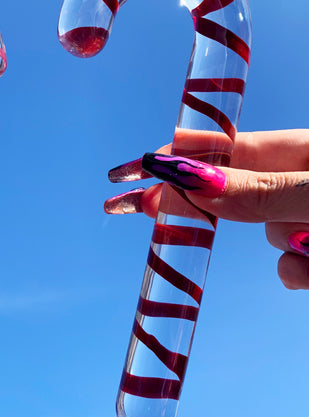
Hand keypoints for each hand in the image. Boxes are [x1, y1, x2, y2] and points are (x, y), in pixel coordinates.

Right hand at [105, 129, 308, 289]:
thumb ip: (260, 190)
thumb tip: (190, 179)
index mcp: (307, 150)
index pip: (235, 145)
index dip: (185, 152)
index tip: (141, 164)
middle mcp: (304, 181)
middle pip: (235, 190)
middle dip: (190, 202)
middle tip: (125, 204)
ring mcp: (308, 218)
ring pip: (269, 233)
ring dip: (282, 246)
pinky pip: (288, 265)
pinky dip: (298, 271)